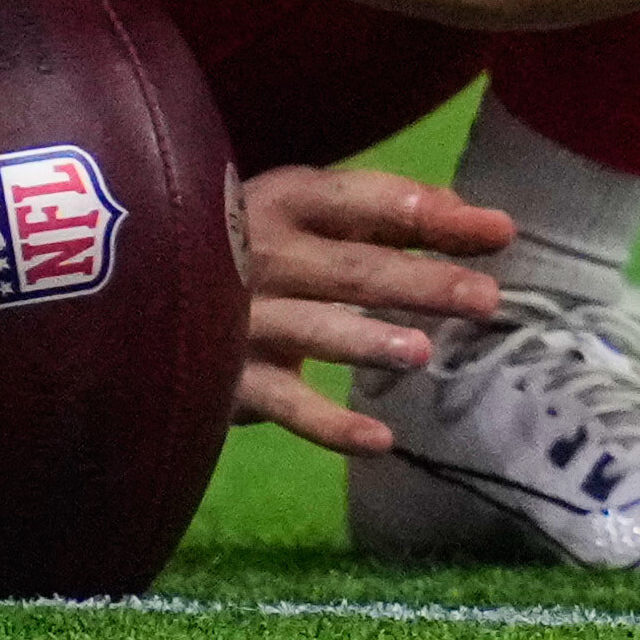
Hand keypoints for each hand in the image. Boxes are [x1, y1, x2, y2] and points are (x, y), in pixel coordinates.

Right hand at [229, 160, 510, 456]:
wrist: (139, 290)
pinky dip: (328, 426)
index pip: (365, 202)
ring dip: (366, 342)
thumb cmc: (254, 242)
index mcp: (287, 199)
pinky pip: (284, 404)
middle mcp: (262, 253)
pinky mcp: (225, 377)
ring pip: (313, 331)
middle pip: (353, 268)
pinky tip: (379, 441)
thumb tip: (472, 216)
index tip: (499, 231)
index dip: (429, 214)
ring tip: (422, 354)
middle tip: (487, 299)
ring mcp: (240, 317)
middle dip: (422, 282)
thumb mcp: (306, 211)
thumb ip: (380, 212)